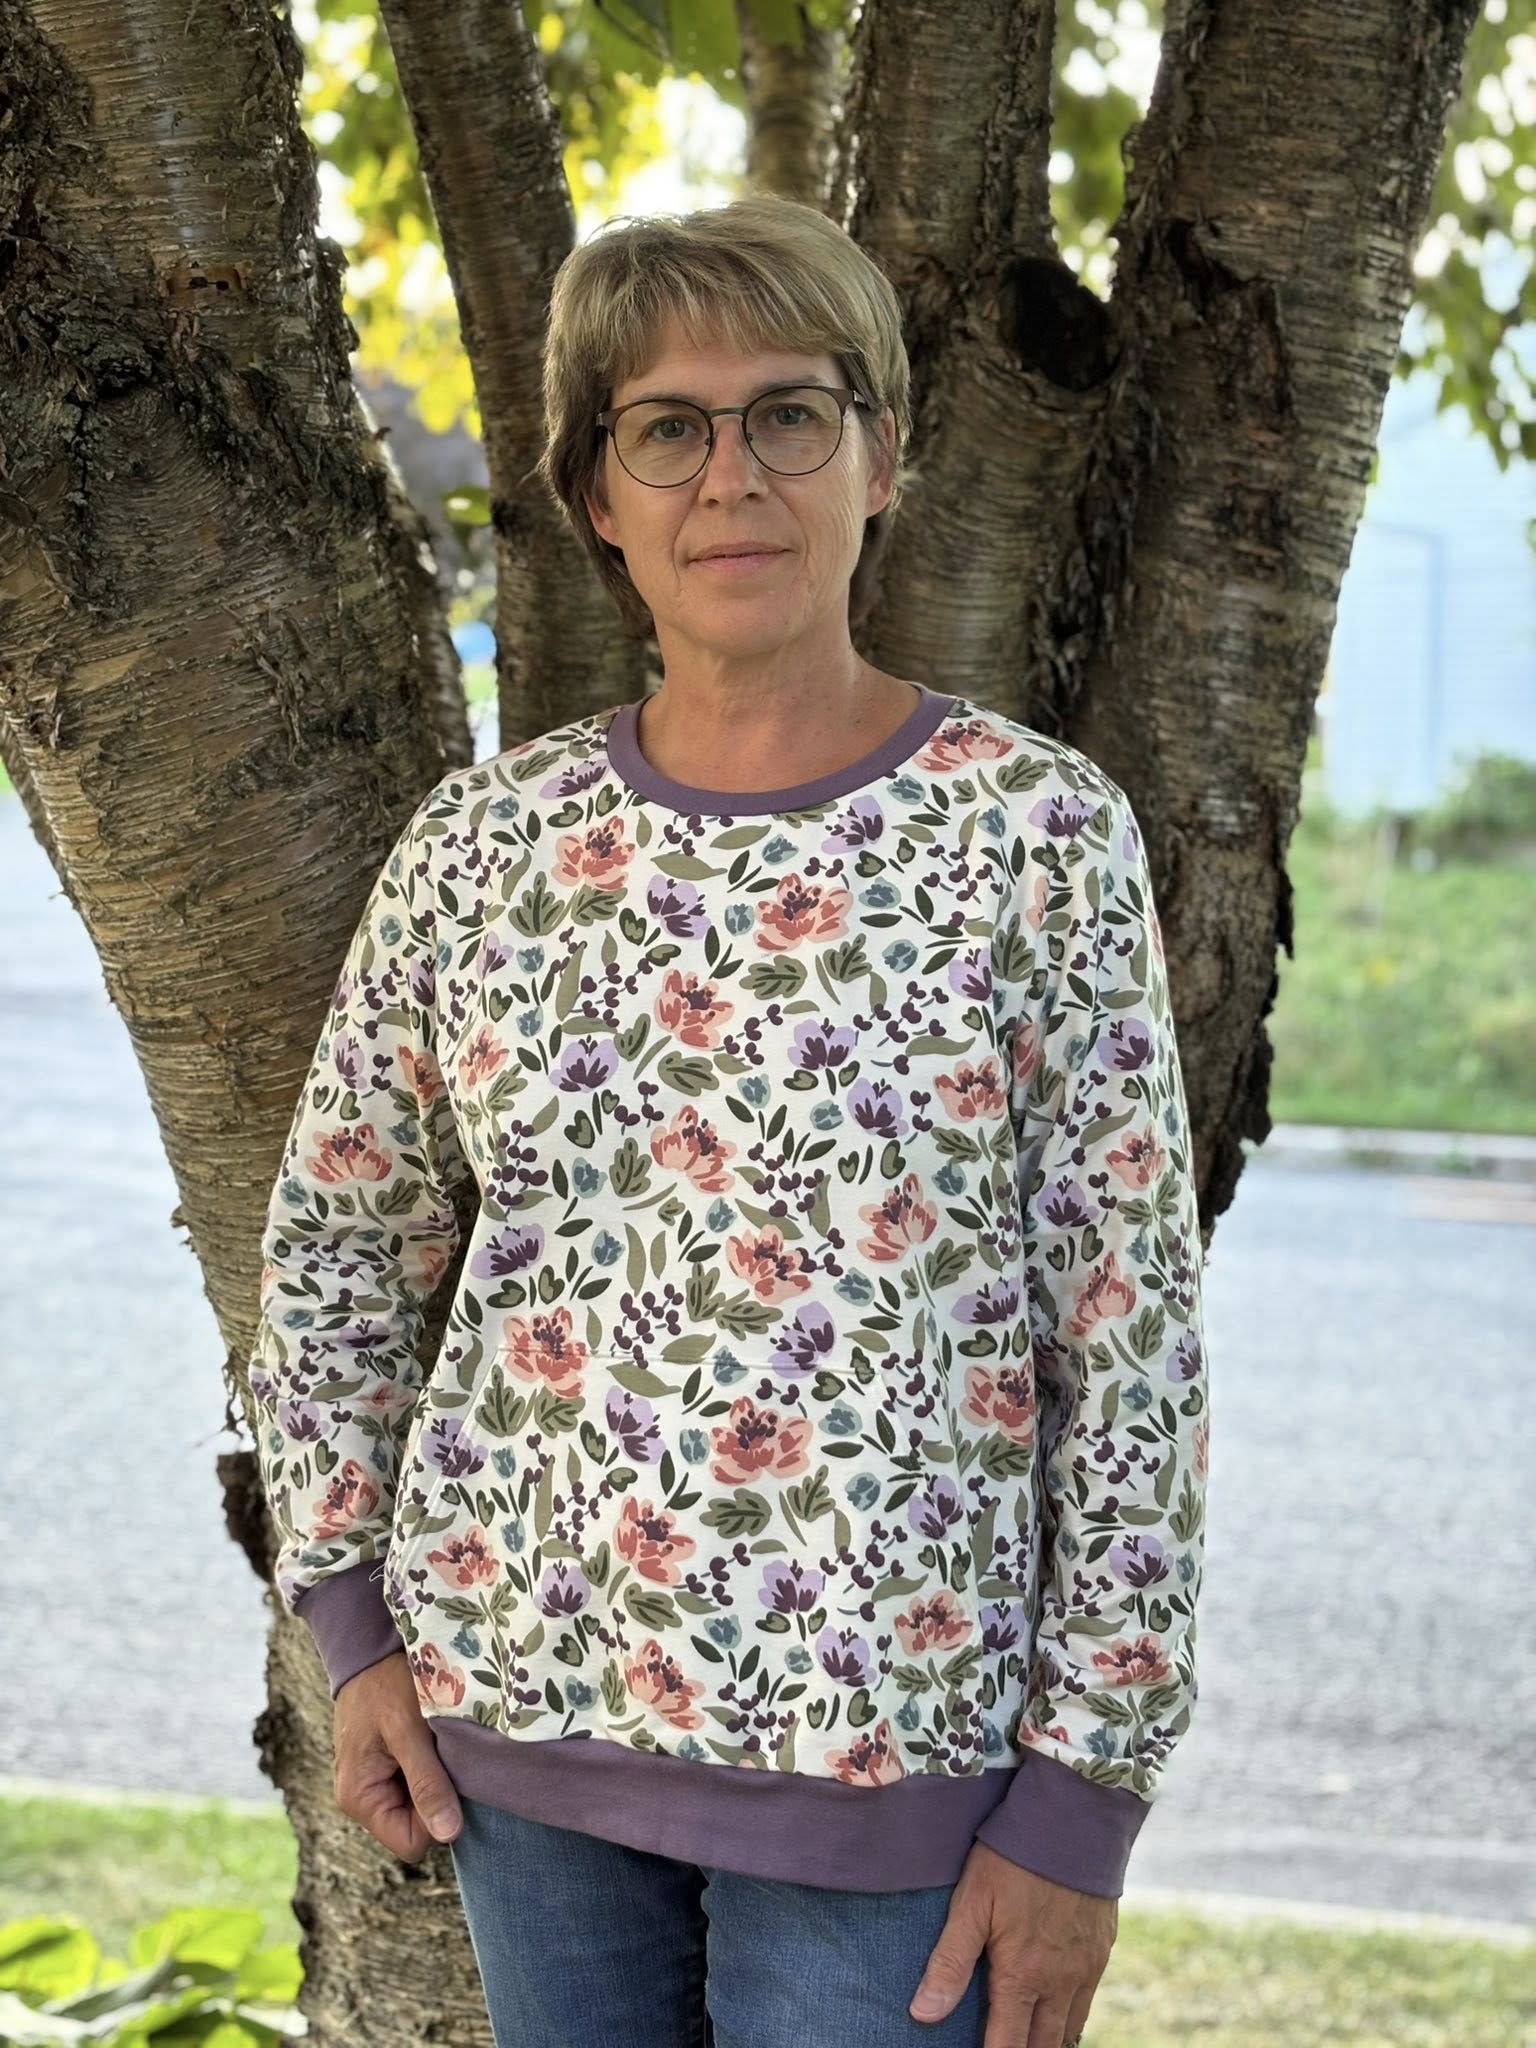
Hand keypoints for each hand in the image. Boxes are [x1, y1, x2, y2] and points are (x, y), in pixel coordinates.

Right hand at [332, 1650, 463, 1862]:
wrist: (370, 1647)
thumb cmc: (386, 1683)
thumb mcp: (409, 1731)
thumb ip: (427, 1783)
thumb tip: (449, 1835)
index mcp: (359, 1798)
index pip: (412, 1842)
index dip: (436, 1817)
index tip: (447, 1775)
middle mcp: (362, 1798)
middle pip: (416, 1825)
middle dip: (437, 1794)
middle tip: (442, 1752)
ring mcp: (374, 1783)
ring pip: (420, 1804)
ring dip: (436, 1777)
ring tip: (435, 1741)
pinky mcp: (385, 1766)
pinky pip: (418, 1782)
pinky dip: (431, 1764)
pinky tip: (430, 1737)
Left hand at [909, 1841, 1115, 2046]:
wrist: (1075, 1820)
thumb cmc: (1014, 1857)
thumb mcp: (972, 1903)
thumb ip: (950, 1962)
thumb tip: (923, 2015)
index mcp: (1022, 1975)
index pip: (1007, 2045)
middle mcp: (1060, 1982)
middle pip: (1042, 2045)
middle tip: (1004, 2047)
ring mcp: (1086, 1967)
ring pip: (1069, 2027)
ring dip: (1047, 2040)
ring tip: (1028, 2038)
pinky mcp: (1102, 1948)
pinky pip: (1088, 1999)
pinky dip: (1071, 2014)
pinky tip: (1057, 2007)